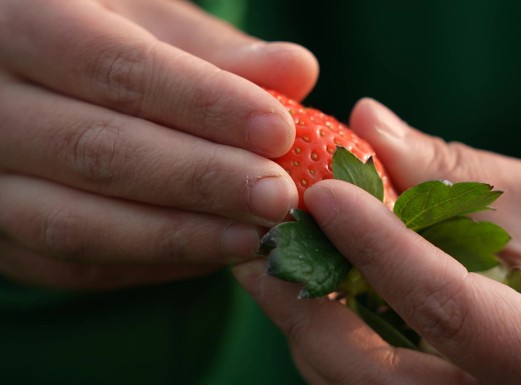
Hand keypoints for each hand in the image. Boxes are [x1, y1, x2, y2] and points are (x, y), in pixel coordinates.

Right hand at [0, 0, 317, 288]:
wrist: (27, 81)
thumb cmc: (101, 39)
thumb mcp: (148, 22)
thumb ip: (214, 51)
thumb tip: (296, 70)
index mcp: (22, 22)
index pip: (117, 68)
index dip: (204, 104)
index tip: (279, 131)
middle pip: (98, 153)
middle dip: (200, 181)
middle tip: (278, 197)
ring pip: (74, 224)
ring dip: (177, 237)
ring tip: (255, 237)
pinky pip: (69, 264)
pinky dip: (146, 265)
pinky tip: (209, 254)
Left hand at [233, 99, 520, 383]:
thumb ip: (463, 177)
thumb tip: (370, 127)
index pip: (445, 309)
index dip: (377, 244)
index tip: (324, 190)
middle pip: (372, 376)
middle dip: (306, 301)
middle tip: (264, 236)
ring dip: (307, 319)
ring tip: (277, 256)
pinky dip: (332, 337)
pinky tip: (318, 286)